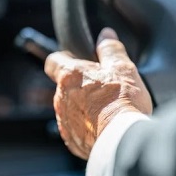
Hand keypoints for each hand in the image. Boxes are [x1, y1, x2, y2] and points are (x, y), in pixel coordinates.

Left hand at [44, 28, 152, 159]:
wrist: (122, 139)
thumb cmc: (121, 103)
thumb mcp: (122, 68)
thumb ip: (111, 49)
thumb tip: (105, 36)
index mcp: (70, 77)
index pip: (53, 61)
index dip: (60, 59)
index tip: (69, 60)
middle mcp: (62, 98)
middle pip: (65, 86)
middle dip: (79, 85)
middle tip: (100, 88)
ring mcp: (64, 120)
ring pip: (69, 108)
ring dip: (82, 106)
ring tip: (104, 110)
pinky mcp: (71, 139)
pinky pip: (75, 128)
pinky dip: (85, 126)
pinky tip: (102, 126)